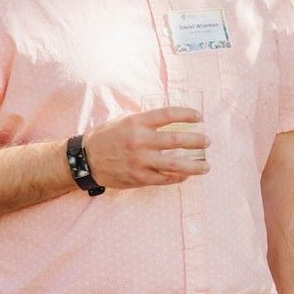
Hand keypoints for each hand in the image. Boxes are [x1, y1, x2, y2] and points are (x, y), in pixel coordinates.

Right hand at [80, 107, 209, 187]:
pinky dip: (178, 177)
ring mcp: (140, 162)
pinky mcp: (139, 178)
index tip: (200, 117)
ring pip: (174, 165)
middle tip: (208, 142)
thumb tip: (173, 119)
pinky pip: (164, 179)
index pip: (169, 115)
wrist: (85, 159)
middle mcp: (140, 141)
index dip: (187, 115)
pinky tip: (186, 175)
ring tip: (206, 166)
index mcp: (137, 123)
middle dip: (197, 141)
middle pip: (176, 140)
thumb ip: (147, 121)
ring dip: (194, 165)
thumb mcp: (125, 120)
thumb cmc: (107, 137)